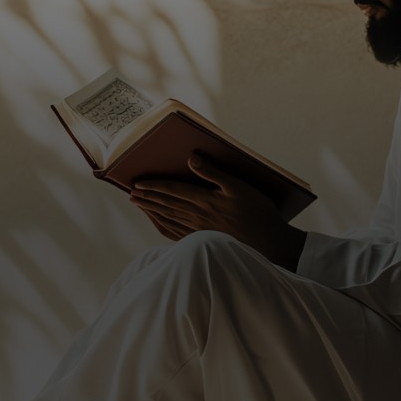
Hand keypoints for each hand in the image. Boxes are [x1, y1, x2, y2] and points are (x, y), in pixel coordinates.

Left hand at [129, 155, 305, 268]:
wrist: (269, 243)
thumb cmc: (258, 212)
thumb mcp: (238, 187)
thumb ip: (213, 172)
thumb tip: (191, 158)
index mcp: (204, 200)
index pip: (172, 191)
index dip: (154, 186)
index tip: (137, 183)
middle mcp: (197, 216)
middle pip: (165, 204)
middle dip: (147, 197)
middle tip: (131, 192)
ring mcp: (199, 231)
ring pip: (168, 219)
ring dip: (151, 210)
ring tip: (139, 204)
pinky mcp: (204, 240)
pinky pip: (176, 233)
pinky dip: (163, 226)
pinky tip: (159, 223)